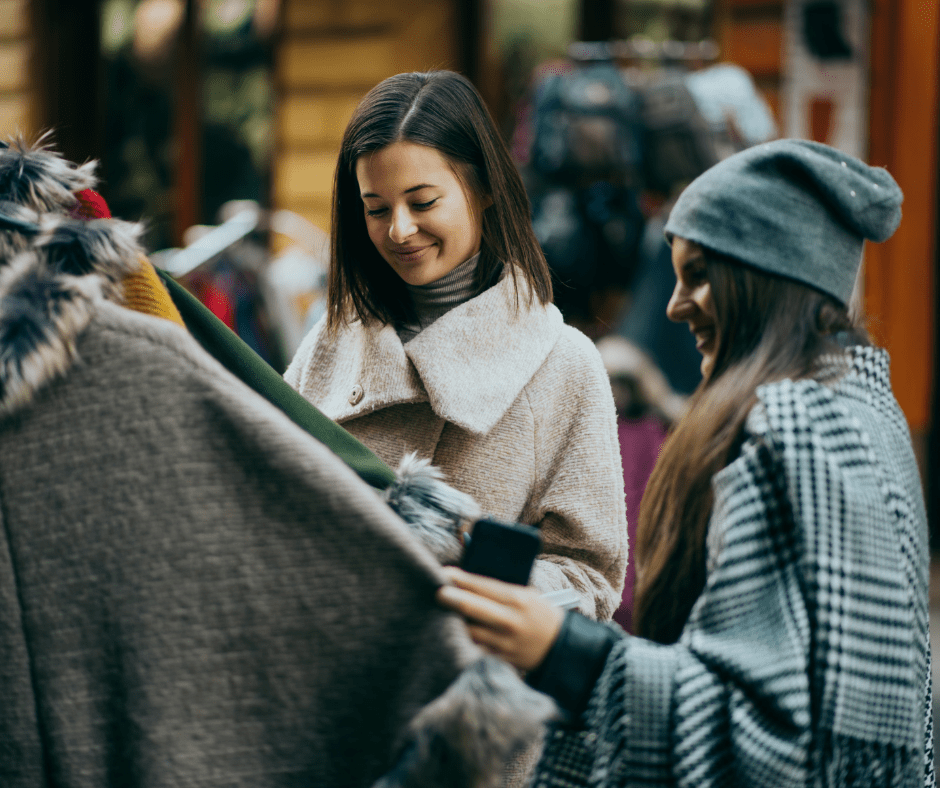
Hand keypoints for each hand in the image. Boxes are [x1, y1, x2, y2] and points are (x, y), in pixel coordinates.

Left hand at [436, 566, 563, 670]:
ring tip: (440, 613)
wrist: (560, 646)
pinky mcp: (500, 660)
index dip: (461, 578)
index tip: (444, 572)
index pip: (482, 585)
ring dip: (452, 622)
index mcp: (517, 599)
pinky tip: (452, 634)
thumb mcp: (527, 594)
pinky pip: (475, 650)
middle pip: (471, 607)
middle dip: (450, 597)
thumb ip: (501, 588)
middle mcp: (509, 620)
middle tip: (436, 592)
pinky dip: (463, 641)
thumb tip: (467, 580)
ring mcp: (504, 642)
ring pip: (469, 631)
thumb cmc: (538, 614)